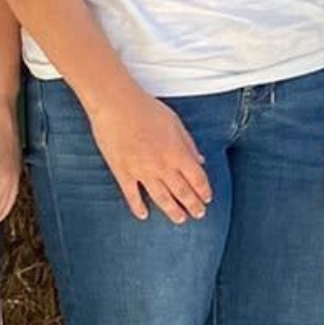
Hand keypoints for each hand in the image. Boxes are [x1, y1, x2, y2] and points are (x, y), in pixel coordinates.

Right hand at [89, 87, 211, 222]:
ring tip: (180, 219)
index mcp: (177, 153)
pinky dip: (138, 207)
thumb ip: (188, 144)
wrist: (116, 105)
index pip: (197, 178)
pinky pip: (132, 195)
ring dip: (172, 211)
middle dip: (193, 205)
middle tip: (199, 214)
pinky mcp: (122, 172)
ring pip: (161, 198)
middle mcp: (162, 166)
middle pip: (182, 192)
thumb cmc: (147, 109)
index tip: (207, 198)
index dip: (204, 190)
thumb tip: (200, 160)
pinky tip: (143, 215)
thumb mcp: (175, 123)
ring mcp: (141, 172)